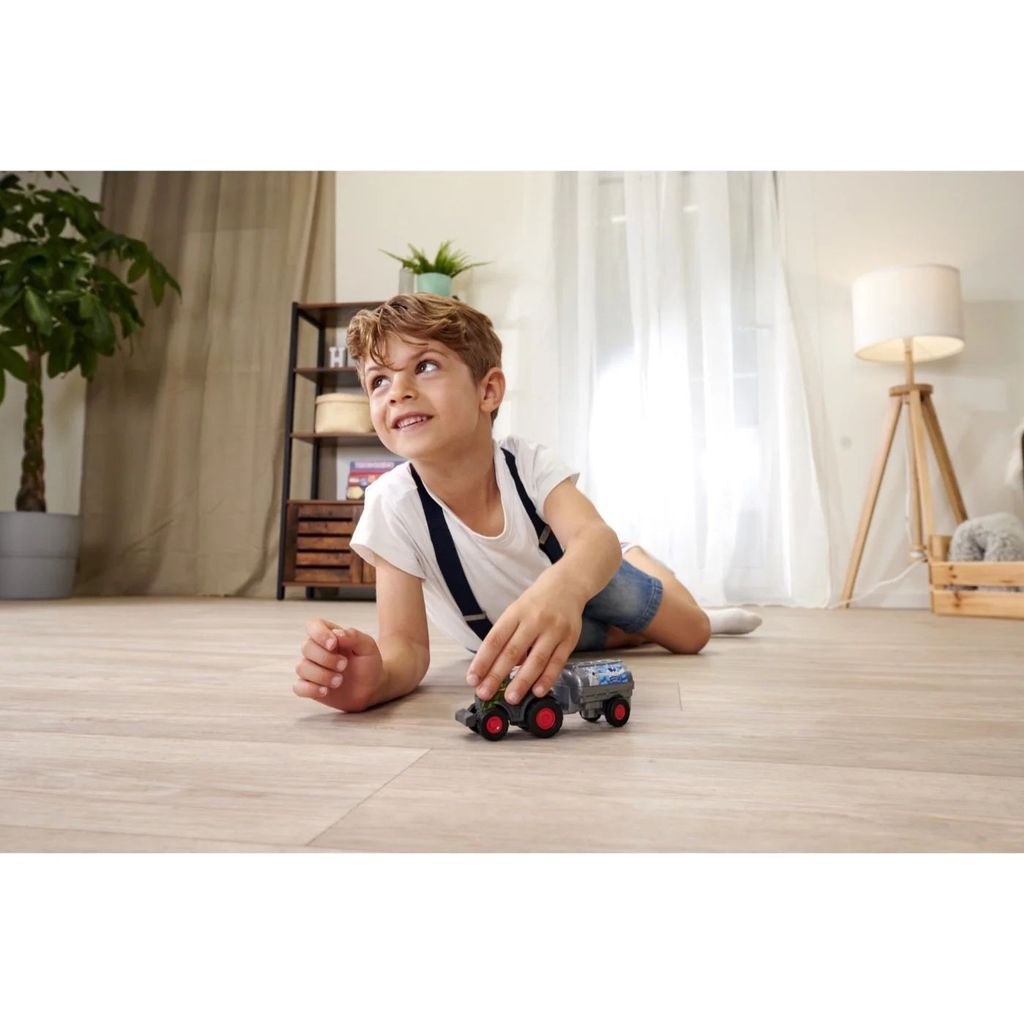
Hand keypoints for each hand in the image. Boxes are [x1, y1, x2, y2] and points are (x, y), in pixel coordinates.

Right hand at [294, 618, 383, 711]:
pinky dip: (311, 690)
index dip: (319, 634)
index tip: (334, 645)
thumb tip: (336, 633)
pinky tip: (326, 691)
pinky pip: (299, 687)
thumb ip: (354, 636)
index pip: (313, 625)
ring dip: (322, 675)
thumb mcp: (367, 646)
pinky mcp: (309, 687)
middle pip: (306, 647)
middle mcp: (316, 650)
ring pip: (301, 668)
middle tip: (344, 666)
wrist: (371, 687)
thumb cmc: (368, 663)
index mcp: (329, 635)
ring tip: (339, 681)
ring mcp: (311, 668)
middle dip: (326, 658)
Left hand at [466, 580, 581, 705]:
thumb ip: (508, 639)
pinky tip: (538, 691)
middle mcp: (534, 620)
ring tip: (511, 697)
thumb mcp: (516, 612)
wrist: (567, 586)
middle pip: (512, 651)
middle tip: (485, 693)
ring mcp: (553, 630)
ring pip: (536, 660)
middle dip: (497, 675)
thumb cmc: (536, 603)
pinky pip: (557, 663)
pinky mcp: (570, 639)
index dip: (482, 661)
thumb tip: (498, 668)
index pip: (494, 640)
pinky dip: (547, 678)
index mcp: (515, 613)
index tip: (473, 678)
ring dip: (522, 681)